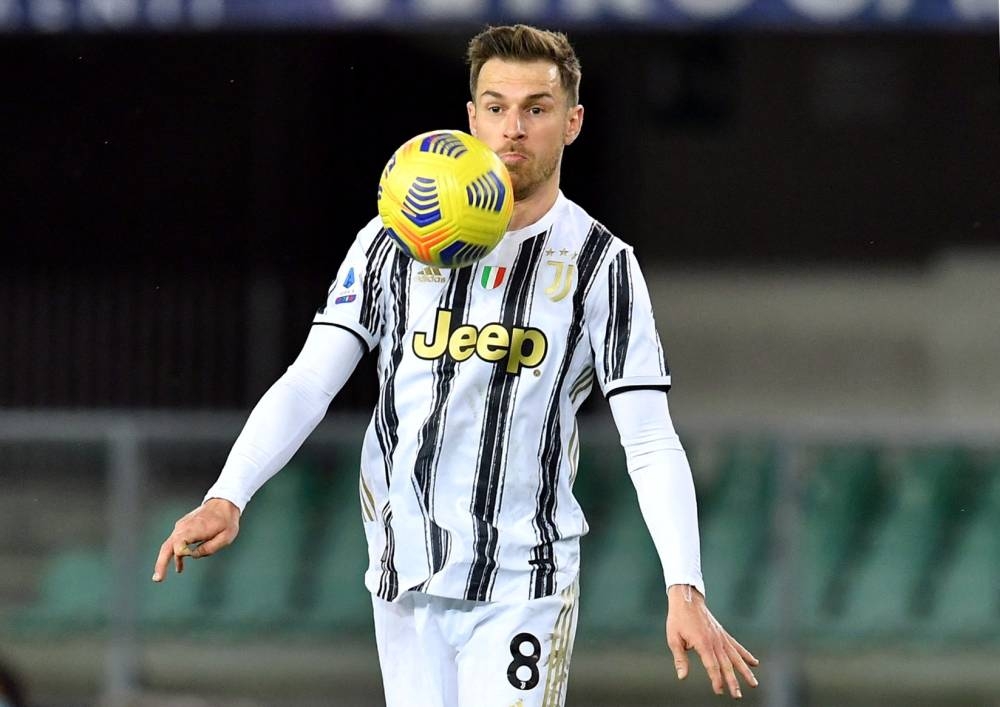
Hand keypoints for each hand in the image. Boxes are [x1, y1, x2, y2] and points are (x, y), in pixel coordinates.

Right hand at [151, 498, 240, 581]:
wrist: (223, 504)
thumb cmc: (226, 521)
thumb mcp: (225, 537)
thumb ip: (209, 548)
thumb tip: (193, 556)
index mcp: (194, 528)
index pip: (178, 544)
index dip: (181, 554)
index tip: (190, 555)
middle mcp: (184, 527)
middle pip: (167, 546)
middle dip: (161, 563)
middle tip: (158, 579)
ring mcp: (181, 527)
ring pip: (168, 545)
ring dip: (164, 561)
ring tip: (161, 577)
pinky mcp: (182, 528)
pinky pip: (175, 542)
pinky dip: (174, 554)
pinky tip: (179, 565)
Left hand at [666, 584, 758, 699]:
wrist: (686, 599)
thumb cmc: (678, 619)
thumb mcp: (673, 639)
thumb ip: (680, 659)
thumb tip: (682, 676)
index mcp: (703, 643)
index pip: (712, 665)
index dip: (716, 679)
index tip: (719, 691)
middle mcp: (715, 641)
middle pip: (726, 664)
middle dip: (733, 681)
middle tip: (737, 695)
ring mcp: (721, 637)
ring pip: (736, 657)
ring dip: (745, 671)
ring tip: (754, 684)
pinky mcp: (723, 634)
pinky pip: (737, 646)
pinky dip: (746, 655)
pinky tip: (755, 663)